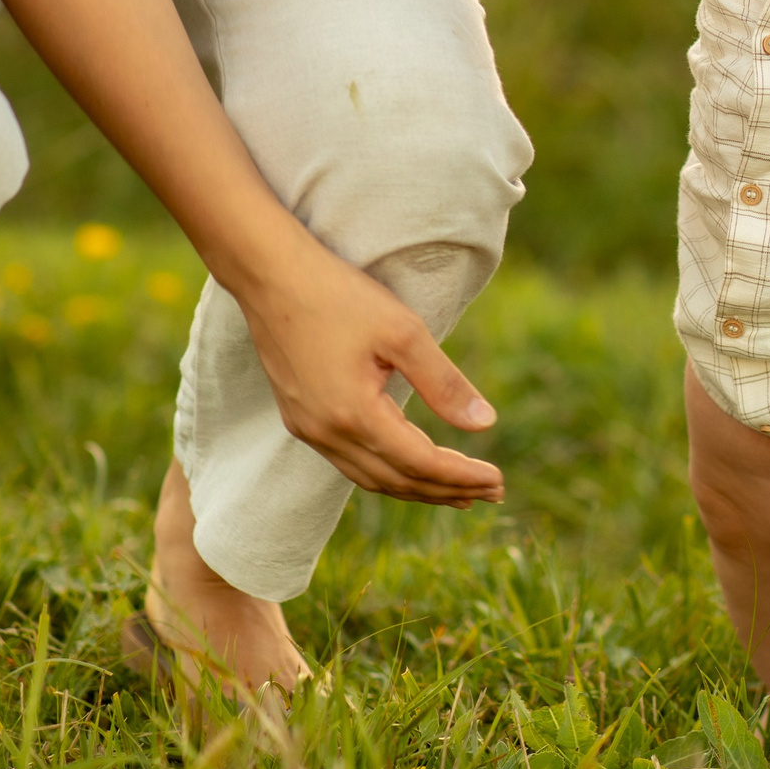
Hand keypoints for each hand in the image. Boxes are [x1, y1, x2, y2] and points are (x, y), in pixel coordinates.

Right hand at [235, 236, 503, 506]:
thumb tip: (487, 423)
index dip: (463, 476)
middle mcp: (327, 433)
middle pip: (398, 480)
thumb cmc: (340, 296)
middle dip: (447, 490)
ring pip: (371, 477)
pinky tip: (409, 466)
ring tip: (460, 492)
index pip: (420, 463)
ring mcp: (309, 429)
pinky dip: (387, 471)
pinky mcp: (301, 419)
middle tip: (493, 492)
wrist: (270, 276)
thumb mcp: (404, 333)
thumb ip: (444, 383)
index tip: (499, 481)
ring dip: (418, 487)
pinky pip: (350, 462)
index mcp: (354, 414)